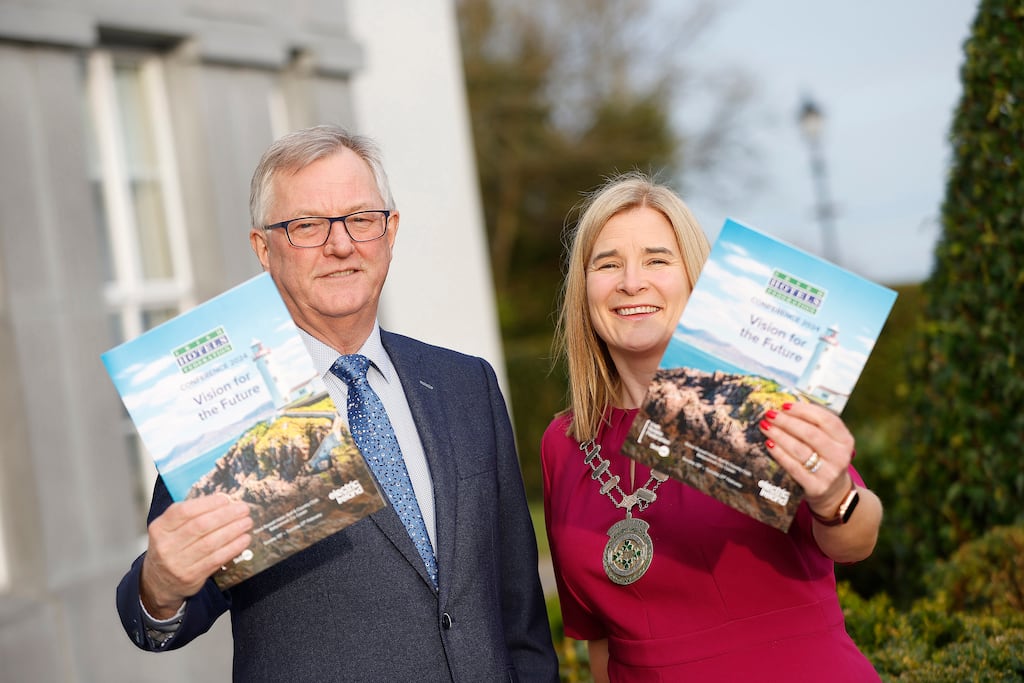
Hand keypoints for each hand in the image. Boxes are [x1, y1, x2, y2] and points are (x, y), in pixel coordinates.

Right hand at [140, 494, 252, 618]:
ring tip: (247, 522)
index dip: (207, 503)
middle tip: (243, 509)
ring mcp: (178, 563)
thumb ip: (190, 515)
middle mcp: (166, 546)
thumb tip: (222, 501)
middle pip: (200, 526)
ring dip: (233, 530)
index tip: (225, 499)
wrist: (159, 582)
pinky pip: (216, 559)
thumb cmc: (170, 548)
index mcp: (160, 528)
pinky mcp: (191, 576)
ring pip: (210, 543)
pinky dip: (233, 547)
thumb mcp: (170, 529)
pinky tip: (244, 539)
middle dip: (226, 515)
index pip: (184, 511)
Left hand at [758, 401, 854, 517]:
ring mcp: (829, 473)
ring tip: (765, 426)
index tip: (784, 405)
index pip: (825, 419)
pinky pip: (793, 466)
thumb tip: (785, 408)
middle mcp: (840, 456)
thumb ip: (814, 425)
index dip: (803, 410)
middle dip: (786, 422)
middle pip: (810, 433)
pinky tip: (769, 444)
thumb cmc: (825, 459)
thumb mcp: (829, 442)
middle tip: (769, 414)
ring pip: (800, 449)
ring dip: (779, 435)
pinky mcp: (816, 486)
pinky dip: (779, 453)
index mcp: (845, 440)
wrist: (834, 493)